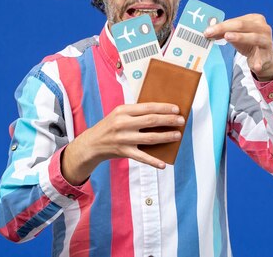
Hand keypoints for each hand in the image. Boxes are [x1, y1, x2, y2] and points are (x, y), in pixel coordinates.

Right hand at [61, 103, 184, 184]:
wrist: (91, 144)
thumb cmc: (110, 127)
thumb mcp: (119, 114)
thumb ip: (136, 113)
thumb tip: (160, 113)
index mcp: (123, 110)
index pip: (147, 107)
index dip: (164, 108)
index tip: (177, 109)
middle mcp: (123, 123)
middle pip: (151, 121)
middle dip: (169, 120)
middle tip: (181, 121)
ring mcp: (123, 138)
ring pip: (149, 138)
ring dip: (166, 137)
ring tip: (178, 135)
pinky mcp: (123, 152)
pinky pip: (141, 157)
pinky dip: (153, 161)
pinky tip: (163, 164)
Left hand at [204, 13, 272, 80]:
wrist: (264, 57)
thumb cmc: (248, 42)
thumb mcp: (236, 35)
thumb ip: (224, 32)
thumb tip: (208, 31)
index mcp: (255, 19)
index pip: (236, 20)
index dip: (221, 25)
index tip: (207, 31)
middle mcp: (263, 27)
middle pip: (242, 25)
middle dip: (225, 28)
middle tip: (211, 33)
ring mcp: (267, 41)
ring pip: (254, 37)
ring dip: (240, 37)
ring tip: (227, 37)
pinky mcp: (268, 55)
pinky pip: (263, 59)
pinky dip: (259, 62)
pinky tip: (255, 66)